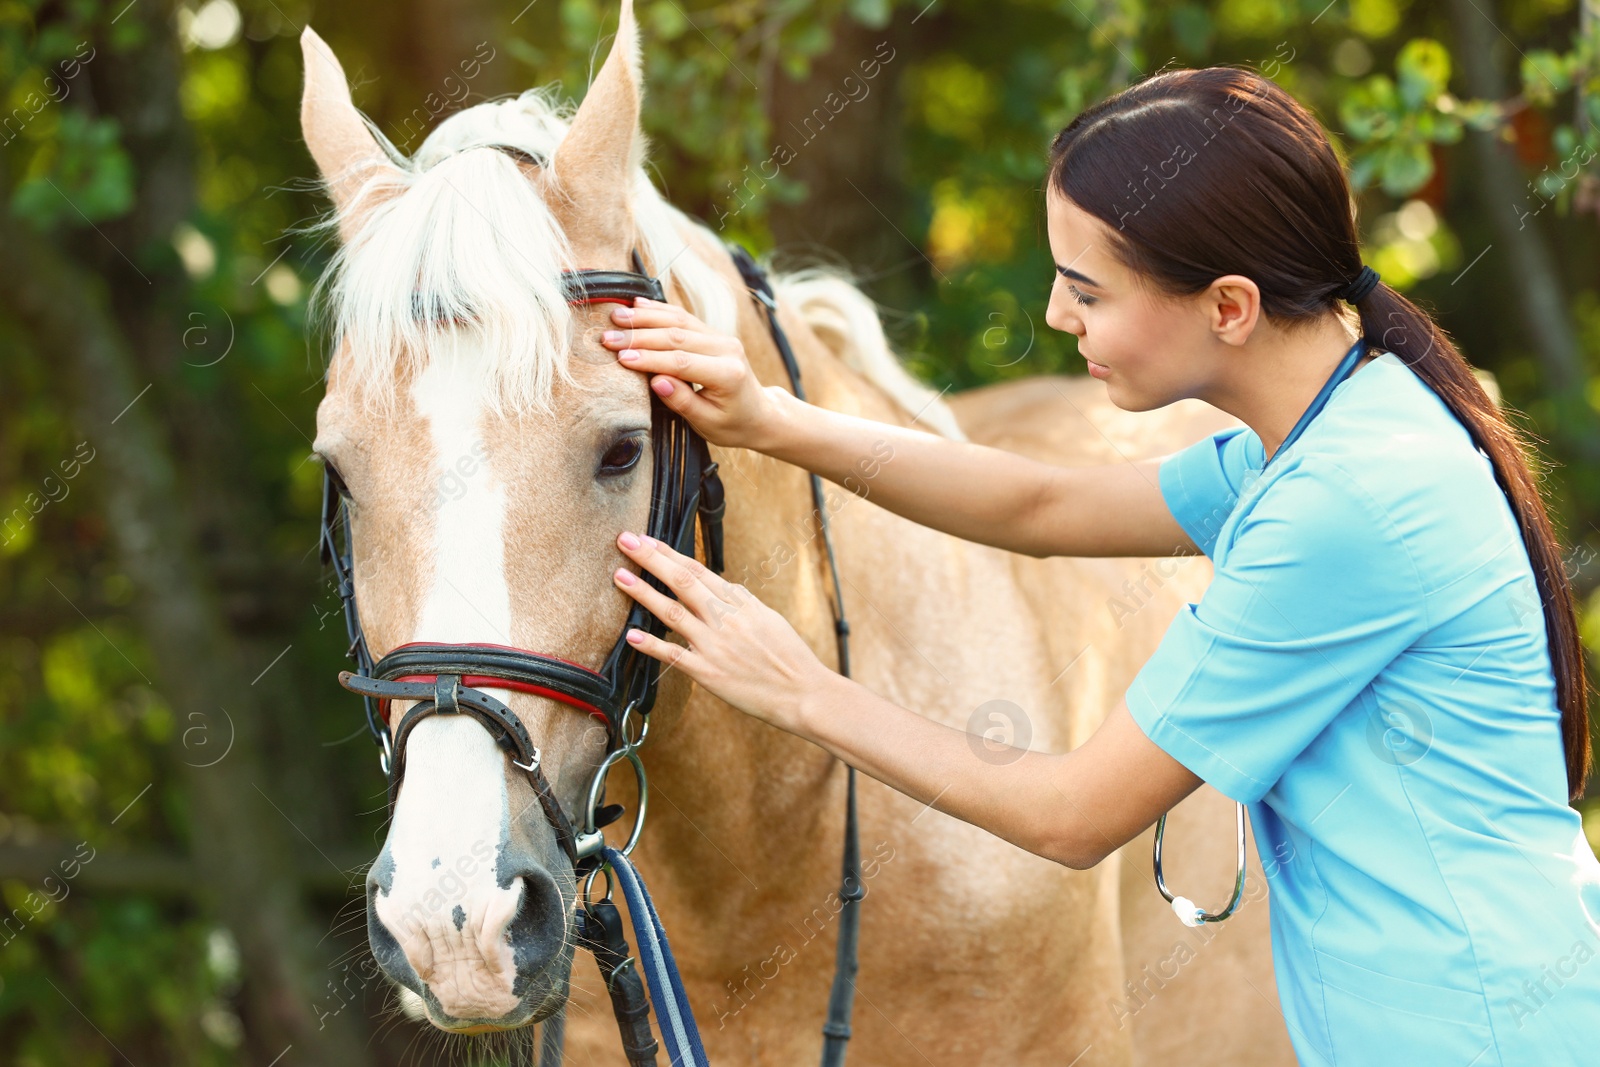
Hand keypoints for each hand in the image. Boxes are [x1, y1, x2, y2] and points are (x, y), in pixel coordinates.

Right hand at [601, 297, 776, 449]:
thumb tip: (656, 381)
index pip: (682, 362)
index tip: (621, 358)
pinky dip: (659, 311)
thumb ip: (682, 401)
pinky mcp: (714, 334)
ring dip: (645, 318)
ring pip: (679, 321)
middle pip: (677, 337)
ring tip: (616, 317)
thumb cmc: (732, 423)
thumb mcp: (707, 423)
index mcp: (727, 374)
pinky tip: (637, 306)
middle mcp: (727, 349)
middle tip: (607, 338)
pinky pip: (684, 318)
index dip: (649, 359)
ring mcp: (721, 338)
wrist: (759, 413)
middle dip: (639, 336)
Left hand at [611, 529, 828, 732]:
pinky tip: (631, 635)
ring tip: (620, 576)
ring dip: (643, 592)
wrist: (804, 693)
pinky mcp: (709, 673)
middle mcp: (726, 618)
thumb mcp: (769, 618)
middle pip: (682, 581)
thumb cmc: (789, 657)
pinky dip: (651, 645)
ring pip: (673, 612)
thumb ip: (741, 602)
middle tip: (626, 540)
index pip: (698, 570)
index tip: (647, 539)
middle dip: (651, 559)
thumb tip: (722, 586)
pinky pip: (674, 655)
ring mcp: (715, 645)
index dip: (670, 553)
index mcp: (740, 603)